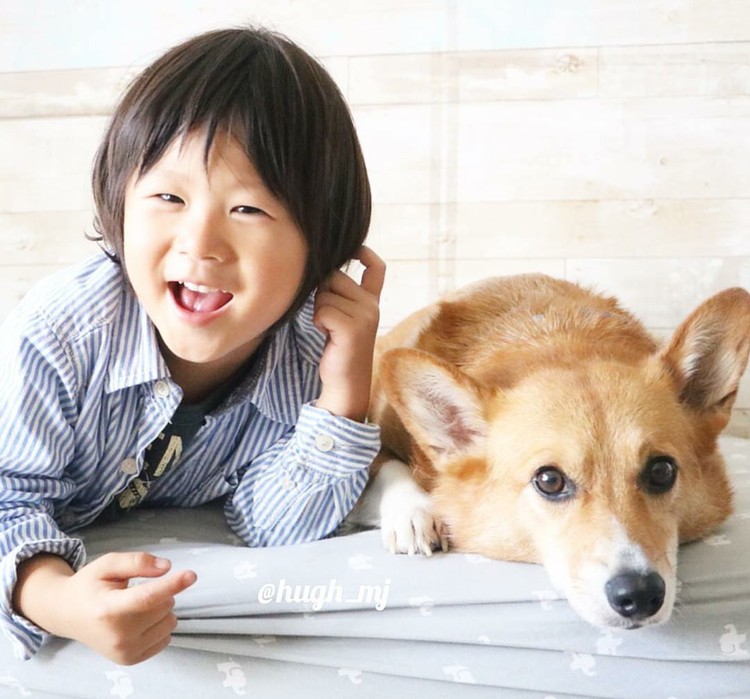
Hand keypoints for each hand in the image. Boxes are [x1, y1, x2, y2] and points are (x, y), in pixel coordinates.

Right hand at [13, 552, 196, 664]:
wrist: (67, 614)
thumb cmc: (89, 586)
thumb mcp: (107, 564)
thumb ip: (137, 561)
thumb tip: (166, 567)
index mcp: (108, 609)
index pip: (147, 598)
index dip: (172, 585)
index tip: (192, 575)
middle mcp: (117, 635)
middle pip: (163, 606)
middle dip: (160, 591)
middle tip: (135, 590)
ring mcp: (124, 651)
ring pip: (169, 621)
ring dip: (161, 608)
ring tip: (135, 605)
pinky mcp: (131, 660)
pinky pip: (166, 637)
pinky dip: (160, 624)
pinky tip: (139, 619)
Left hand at [313, 246, 385, 420]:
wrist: (346, 383)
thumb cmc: (339, 350)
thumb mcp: (345, 319)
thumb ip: (341, 296)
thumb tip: (320, 270)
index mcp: (372, 301)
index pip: (376, 268)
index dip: (365, 253)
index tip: (355, 249)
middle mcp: (373, 306)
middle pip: (335, 277)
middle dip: (323, 293)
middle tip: (328, 319)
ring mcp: (365, 316)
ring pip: (325, 294)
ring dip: (318, 310)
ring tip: (328, 330)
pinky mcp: (353, 329)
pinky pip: (323, 310)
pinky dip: (318, 321)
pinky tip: (327, 335)